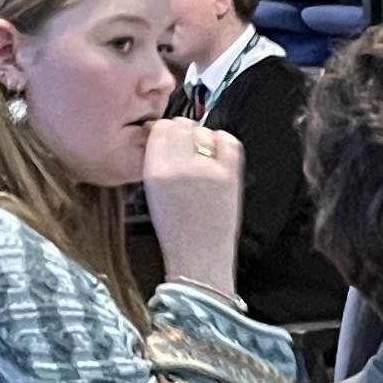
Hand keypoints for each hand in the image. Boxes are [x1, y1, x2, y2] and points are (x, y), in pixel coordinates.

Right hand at [139, 116, 243, 300]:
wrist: (199, 257)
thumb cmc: (176, 230)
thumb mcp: (151, 191)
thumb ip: (155, 159)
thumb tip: (162, 133)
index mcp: (157, 171)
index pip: (161, 128)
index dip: (164, 131)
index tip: (167, 137)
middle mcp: (183, 166)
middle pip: (182, 125)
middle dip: (183, 133)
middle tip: (185, 151)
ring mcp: (209, 169)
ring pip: (204, 131)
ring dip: (202, 139)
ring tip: (201, 160)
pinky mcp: (230, 176)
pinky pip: (229, 141)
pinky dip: (223, 143)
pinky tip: (217, 156)